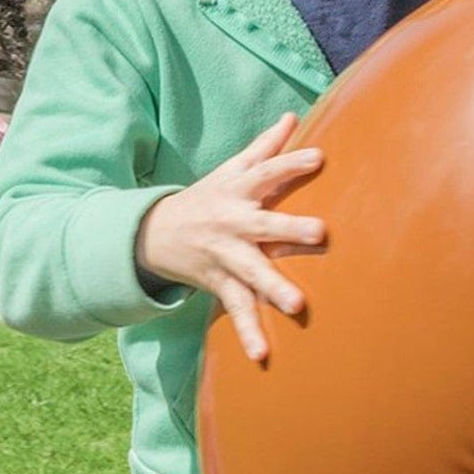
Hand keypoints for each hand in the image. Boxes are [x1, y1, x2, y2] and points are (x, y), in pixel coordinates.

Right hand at [136, 114, 324, 362]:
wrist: (153, 234)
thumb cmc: (206, 198)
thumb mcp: (230, 170)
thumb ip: (265, 147)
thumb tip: (293, 116)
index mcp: (238, 191)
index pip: (267, 172)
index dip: (292, 163)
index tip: (320, 157)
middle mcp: (233, 223)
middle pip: (264, 224)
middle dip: (290, 228)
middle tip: (321, 232)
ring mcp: (225, 256)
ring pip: (252, 273)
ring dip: (273, 288)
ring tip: (300, 306)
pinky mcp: (219, 284)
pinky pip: (237, 311)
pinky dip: (249, 334)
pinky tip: (262, 357)